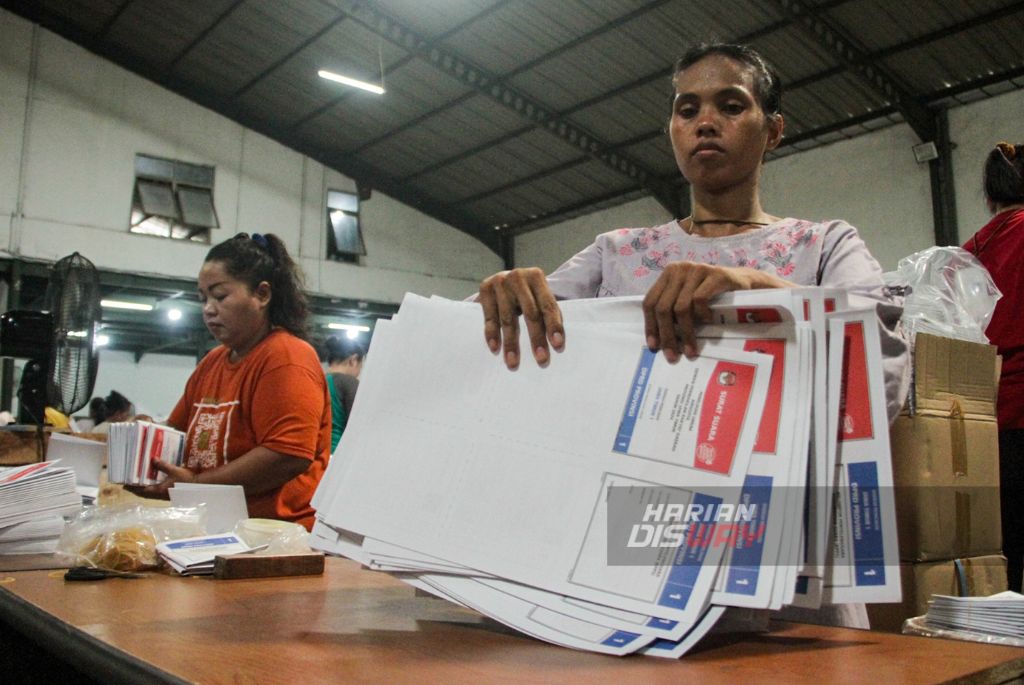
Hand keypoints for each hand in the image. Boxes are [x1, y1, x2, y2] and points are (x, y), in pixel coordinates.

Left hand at [123, 461, 196, 499]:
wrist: (198, 487)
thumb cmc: (186, 480)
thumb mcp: (174, 470)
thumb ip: (162, 465)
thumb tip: (152, 459)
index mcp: (158, 491)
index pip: (141, 490)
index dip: (132, 488)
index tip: (124, 485)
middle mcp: (160, 495)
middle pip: (144, 494)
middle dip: (135, 490)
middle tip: (128, 485)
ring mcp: (165, 497)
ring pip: (149, 495)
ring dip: (142, 491)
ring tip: (137, 485)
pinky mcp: (169, 495)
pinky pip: (156, 494)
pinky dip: (150, 490)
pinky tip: (152, 486)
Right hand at [478, 268, 564, 368]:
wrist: (502, 279)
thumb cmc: (526, 294)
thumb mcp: (538, 296)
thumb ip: (546, 312)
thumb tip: (557, 343)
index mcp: (537, 277)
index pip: (548, 305)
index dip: (554, 326)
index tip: (557, 346)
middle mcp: (518, 277)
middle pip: (530, 313)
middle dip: (536, 339)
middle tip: (541, 360)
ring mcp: (500, 282)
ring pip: (508, 318)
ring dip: (511, 343)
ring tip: (513, 362)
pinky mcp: (485, 289)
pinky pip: (490, 317)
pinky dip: (492, 334)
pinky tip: (495, 349)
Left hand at [643, 263, 777, 360]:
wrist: (744, 282)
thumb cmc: (712, 295)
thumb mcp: (688, 298)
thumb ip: (672, 310)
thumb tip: (660, 342)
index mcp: (668, 274)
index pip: (650, 301)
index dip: (650, 325)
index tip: (654, 346)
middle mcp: (679, 269)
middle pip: (663, 307)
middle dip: (667, 335)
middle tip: (673, 355)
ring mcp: (697, 270)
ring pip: (681, 307)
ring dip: (685, 332)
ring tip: (691, 349)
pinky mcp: (716, 274)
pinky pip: (700, 300)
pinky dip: (702, 315)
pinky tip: (708, 321)